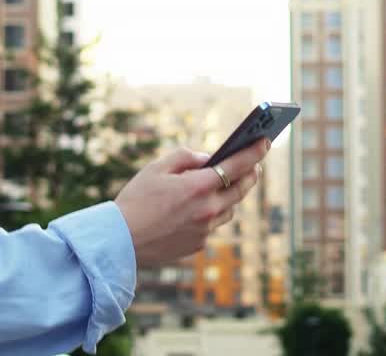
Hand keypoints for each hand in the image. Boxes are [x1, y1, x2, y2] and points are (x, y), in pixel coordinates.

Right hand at [114, 139, 268, 266]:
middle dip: (250, 174)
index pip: (237, 165)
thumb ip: (185, 157)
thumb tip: (207, 159)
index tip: (265, 141)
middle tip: (254, 164)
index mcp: (198, 187)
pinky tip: (196, 209)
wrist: (120, 242)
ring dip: (230, 196)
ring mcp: (205, 230)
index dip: (254, 152)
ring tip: (225, 185)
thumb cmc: (135, 200)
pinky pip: (212, 225)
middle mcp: (208, 210)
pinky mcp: (198, 245)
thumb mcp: (156, 168)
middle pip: (242, 189)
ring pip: (229, 209)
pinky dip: (210, 214)